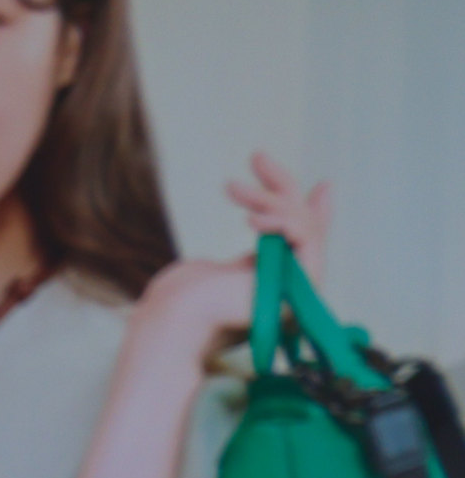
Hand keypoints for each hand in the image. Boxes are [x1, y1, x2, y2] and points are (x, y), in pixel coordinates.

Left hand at [136, 154, 336, 359]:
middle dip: (279, 184)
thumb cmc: (179, 300)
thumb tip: (263, 219)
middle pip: (304, 222)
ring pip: (303, 224)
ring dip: (267, 199)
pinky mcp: (300, 284)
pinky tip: (250, 218)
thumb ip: (245, 252)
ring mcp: (300, 287)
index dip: (300, 203)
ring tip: (231, 190)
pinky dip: (282, 220)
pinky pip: (306, 237)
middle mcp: (293, 286)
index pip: (298, 235)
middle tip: (255, 155)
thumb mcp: (215, 266)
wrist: (171, 321)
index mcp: (272, 283)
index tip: (304, 179)